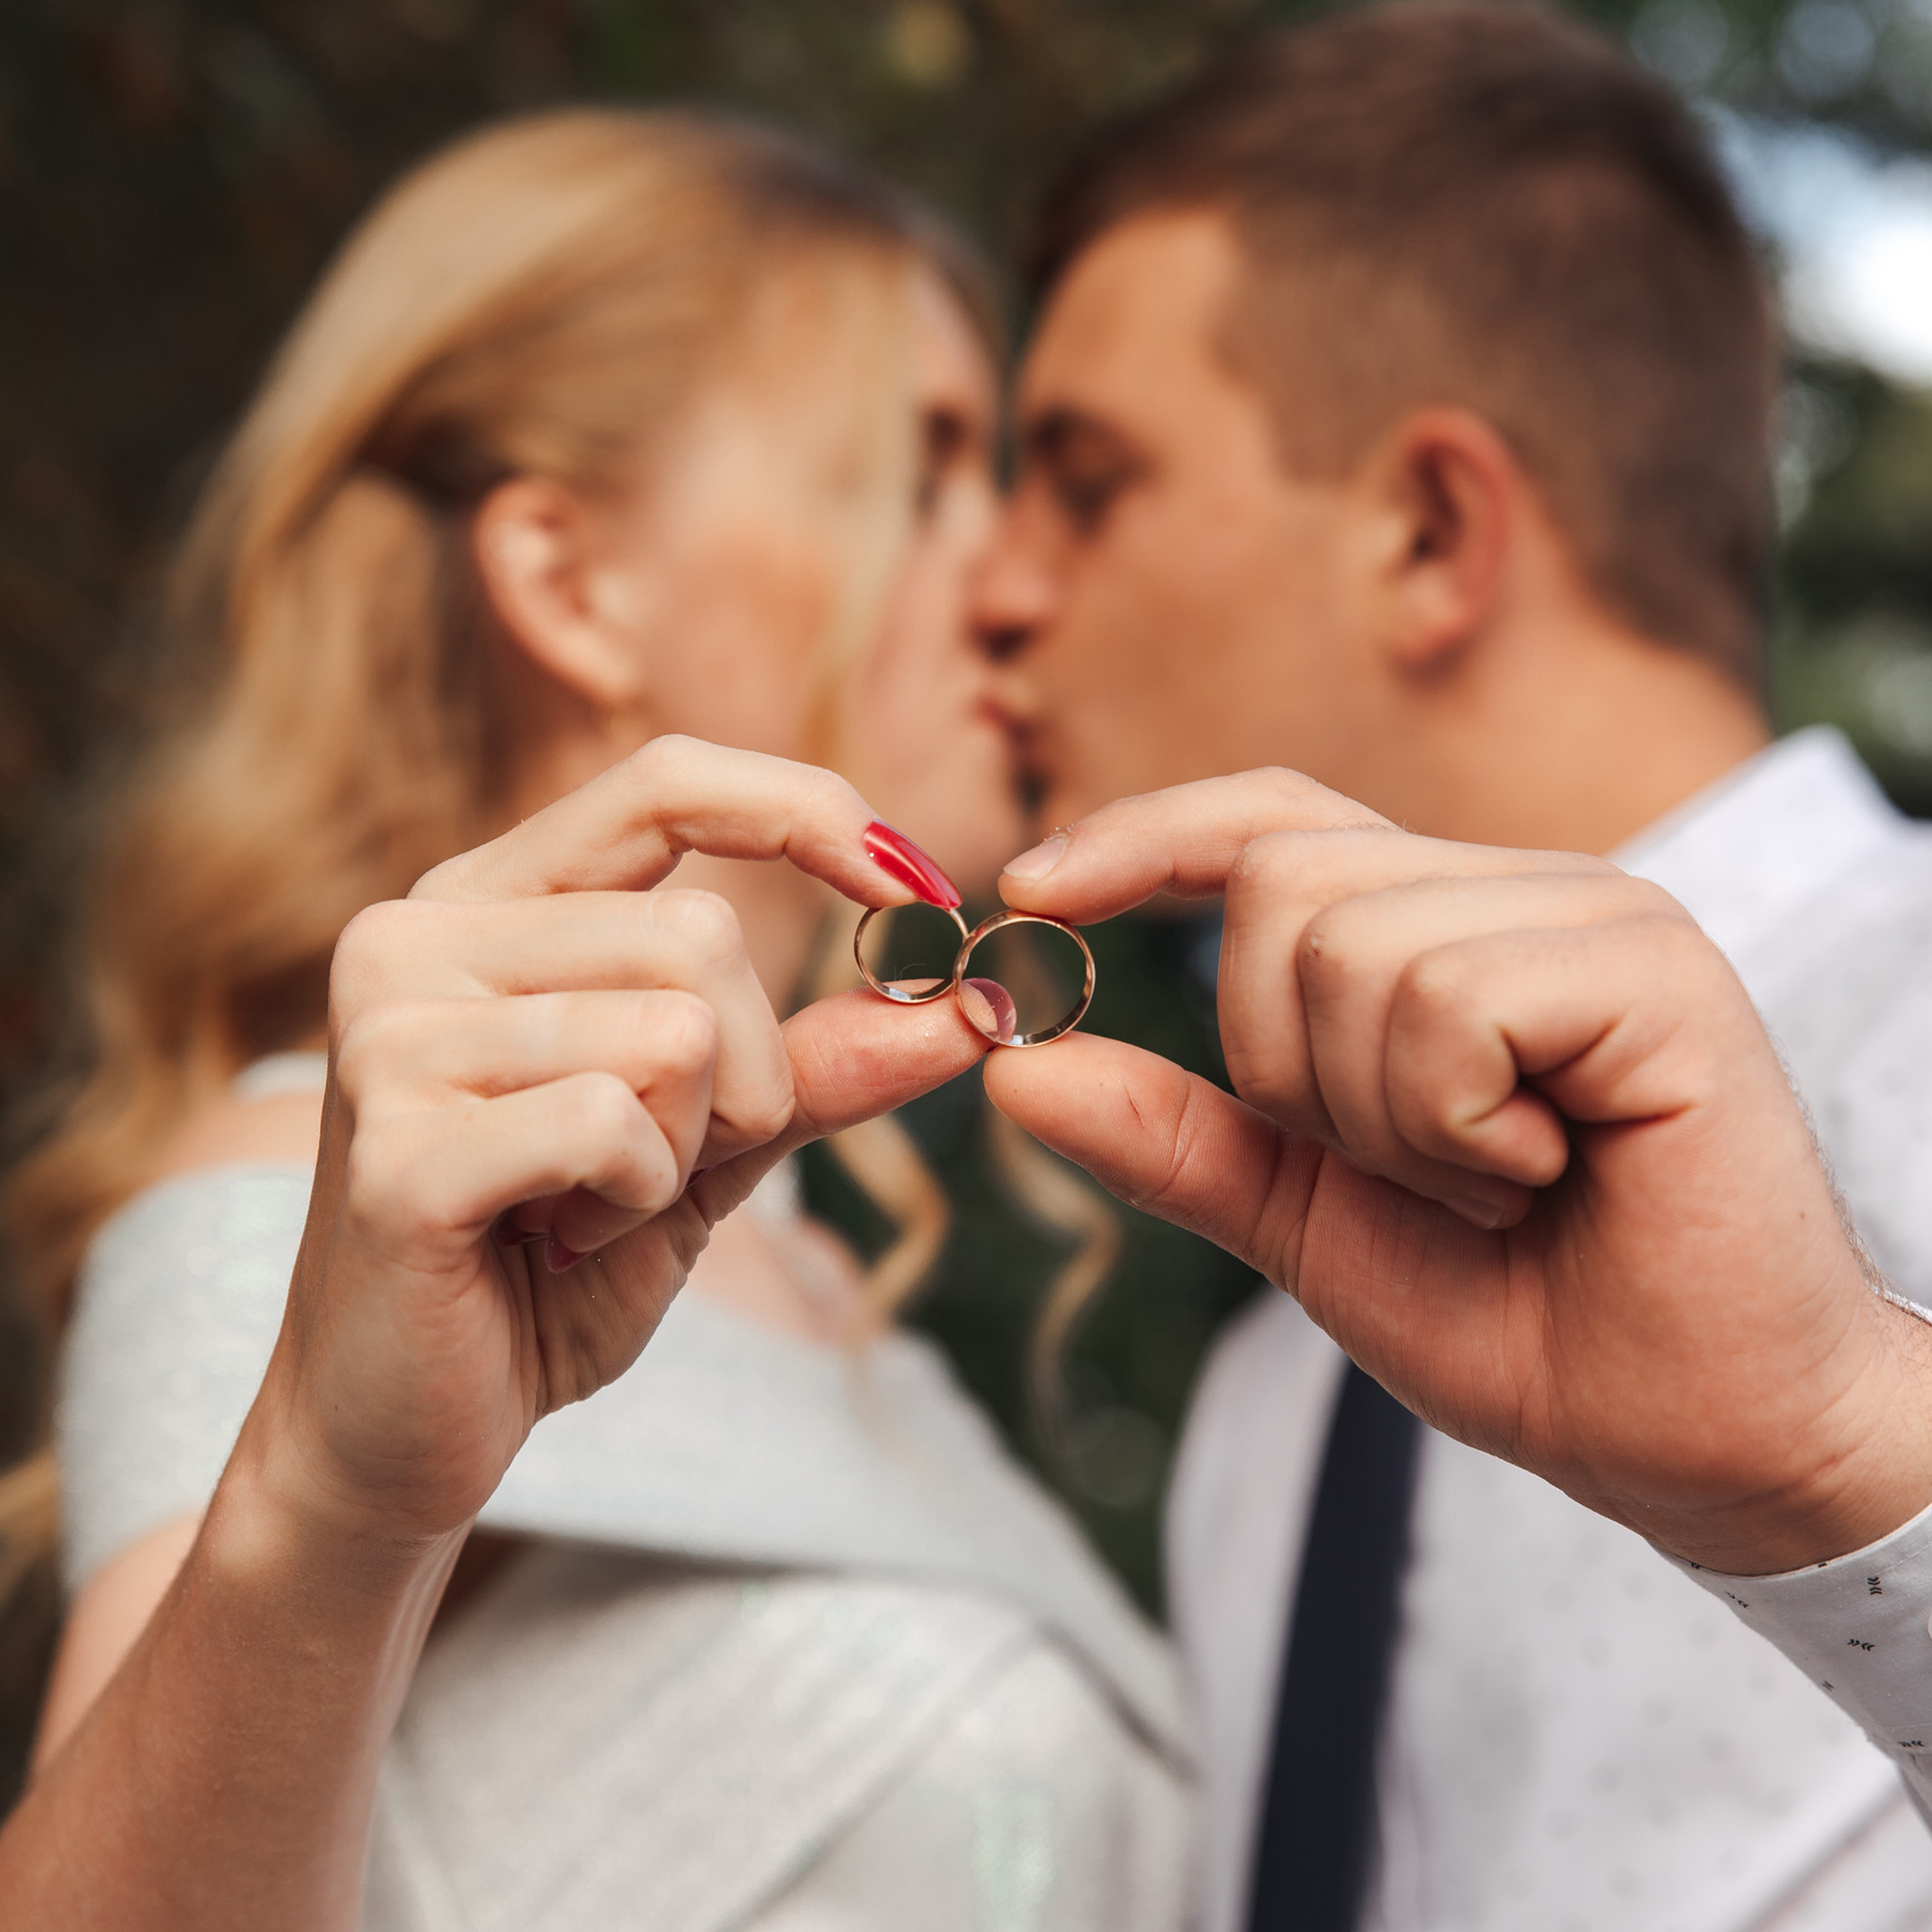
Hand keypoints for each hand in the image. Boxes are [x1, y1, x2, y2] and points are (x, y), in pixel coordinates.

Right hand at [247, 736, 987, 1546]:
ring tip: (588, 1209)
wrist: (402, 1429)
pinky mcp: (395, 1146)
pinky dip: (635, 1204)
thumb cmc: (549, 1269)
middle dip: (749, 1077)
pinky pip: (616, 1126)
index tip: (924, 890)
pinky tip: (558, 1241)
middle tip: (664, 1166)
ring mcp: (390, 1033)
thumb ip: (819, 1065)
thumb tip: (974, 1005)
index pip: (669, 783)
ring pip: (676, 1031)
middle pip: (704, 935)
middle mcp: (417, 937)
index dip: (811, 813)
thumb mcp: (709, 1147)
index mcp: (490, 905)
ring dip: (685, 1154)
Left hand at [990, 769, 1931, 1574]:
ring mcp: (1594, 914)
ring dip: (1383, 1118)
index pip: (1270, 821)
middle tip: (1419, 1167)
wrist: (1684, 1436)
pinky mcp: (1653, 967)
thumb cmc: (1512, 1314)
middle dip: (1287, 1066)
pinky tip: (1548, 1173)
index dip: (1147, 837)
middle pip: (1281, 883)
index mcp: (1438, 928)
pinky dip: (1455, 1127)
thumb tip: (1016, 1067)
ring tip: (1496, 1181)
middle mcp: (1516, 890)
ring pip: (1347, 946)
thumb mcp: (1303, 1217)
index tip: (1032, 891)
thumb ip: (1174, 1136)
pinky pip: (1445, 1002)